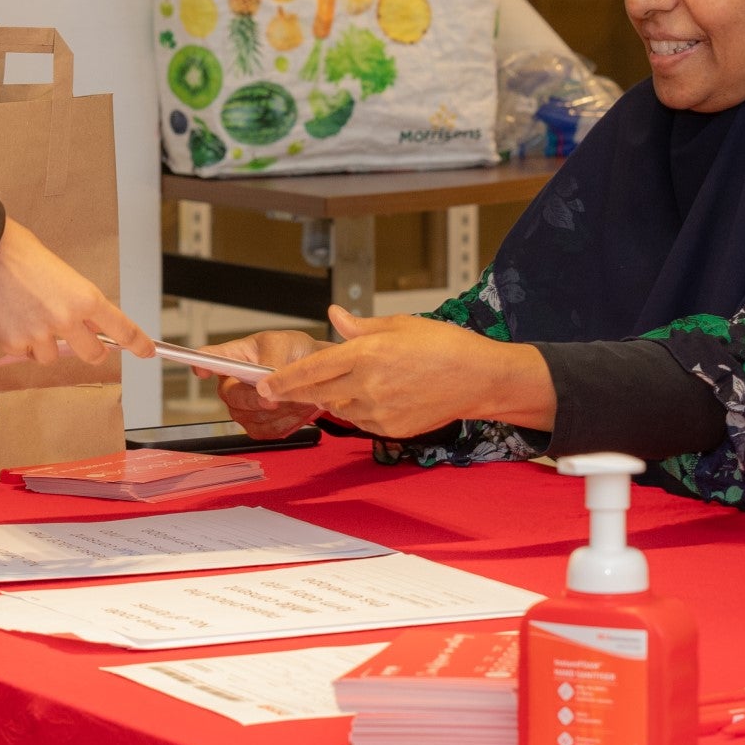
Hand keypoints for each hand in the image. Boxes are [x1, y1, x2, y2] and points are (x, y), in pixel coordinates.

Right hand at [0, 217, 151, 366]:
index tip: (146, 351)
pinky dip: (21, 341)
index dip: (138, 343)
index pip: (122, 329)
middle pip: (93, 355)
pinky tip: (12, 316)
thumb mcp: (63, 273)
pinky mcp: (13, 344)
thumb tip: (89, 323)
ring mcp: (39, 336)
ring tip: (31, 315)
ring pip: (54, 357)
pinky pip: (26, 353)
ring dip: (48, 344)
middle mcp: (66, 320)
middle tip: (86, 343)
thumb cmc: (20, 252)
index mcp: (85, 298)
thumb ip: (78, 301)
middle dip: (93, 350)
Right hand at [197, 330, 322, 439]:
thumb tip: (262, 381)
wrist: (319, 375)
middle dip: (252, 398)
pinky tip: (293, 411)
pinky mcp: (258, 425)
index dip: (201, 364)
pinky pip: (262, 431)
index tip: (201, 371)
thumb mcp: (284, 345)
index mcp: (235, 357)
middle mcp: (233, 383)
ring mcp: (243, 407)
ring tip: (294, 398)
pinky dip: (281, 423)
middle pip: (229, 395)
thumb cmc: (296, 353)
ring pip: (246, 416)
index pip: (210, 359)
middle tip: (272, 398)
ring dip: (273, 411)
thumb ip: (271, 359)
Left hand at [251, 305, 555, 440]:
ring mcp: (378, 410)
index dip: (285, 380)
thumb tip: (334, 316)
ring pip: (338, 407)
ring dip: (330, 397)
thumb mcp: (399, 324)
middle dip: (296, 391)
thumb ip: (359, 326)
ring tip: (338, 385)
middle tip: (278, 390)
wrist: (477, 378)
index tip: (266, 386)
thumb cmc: (444, 346)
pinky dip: (354, 409)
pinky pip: (360, 420)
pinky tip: (366, 396)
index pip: (313, 370)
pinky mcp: (390, 428)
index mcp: (366, 354)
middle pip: (318, 392)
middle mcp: (368, 385)